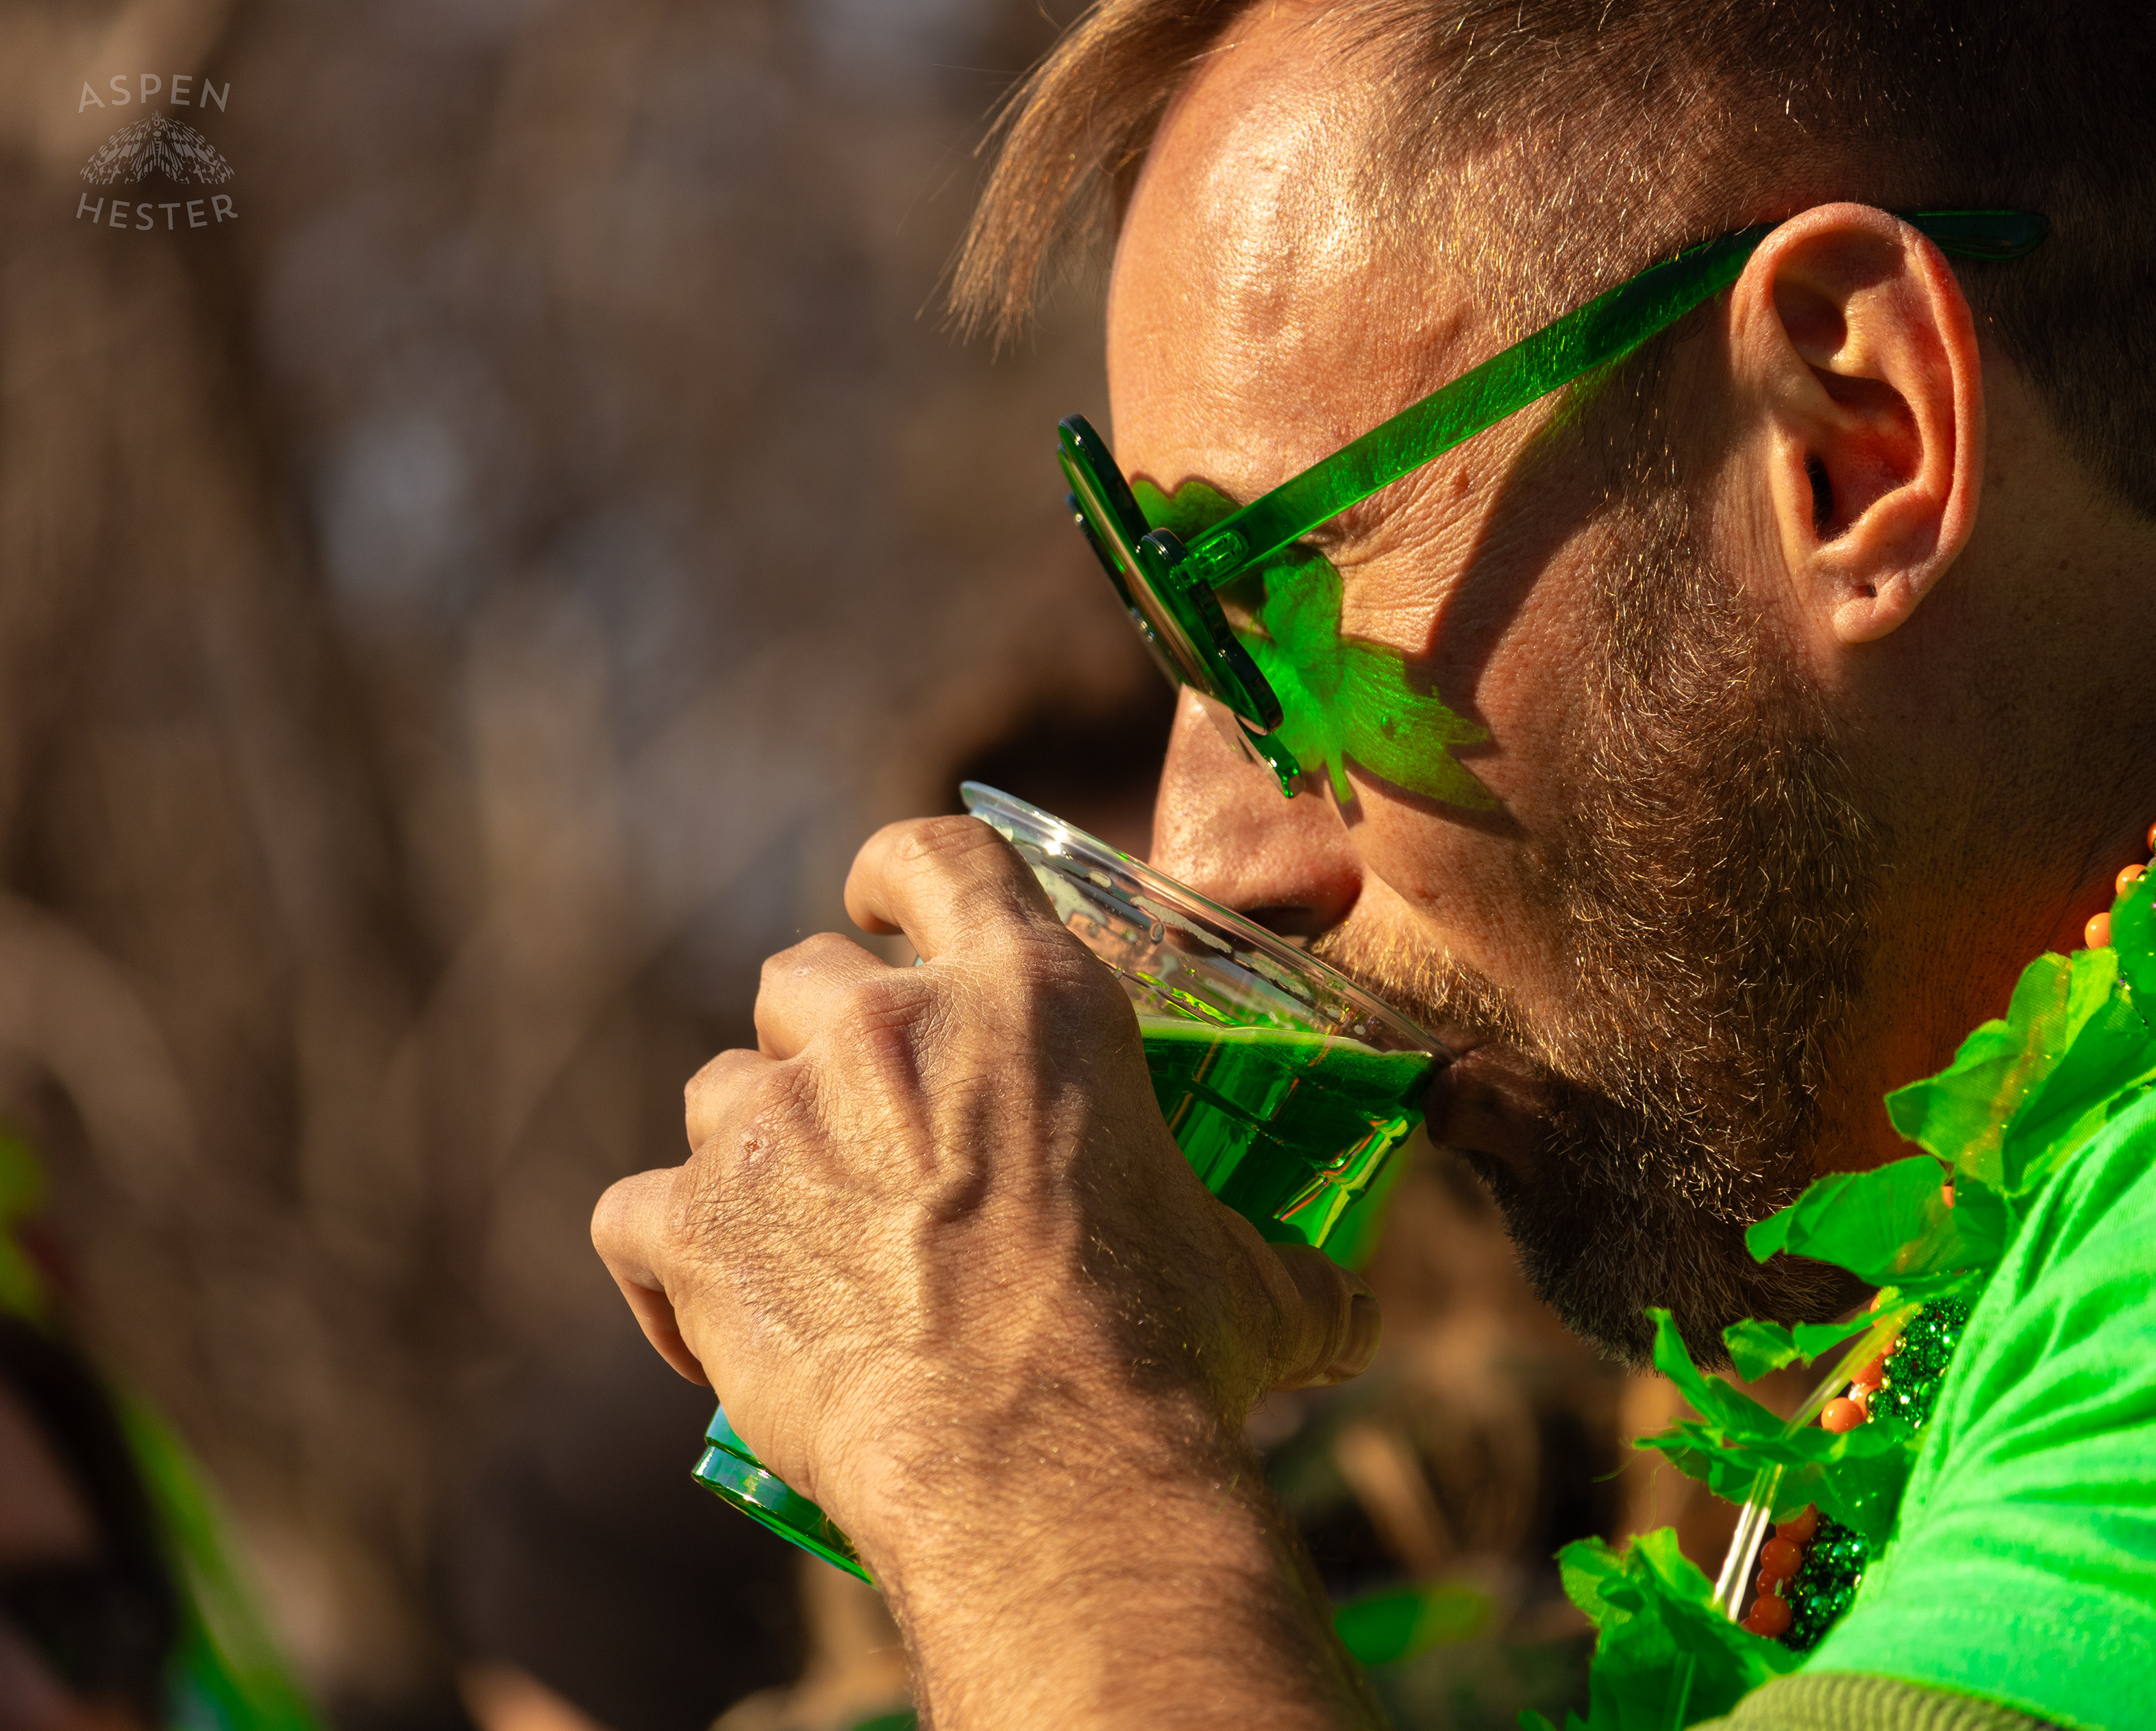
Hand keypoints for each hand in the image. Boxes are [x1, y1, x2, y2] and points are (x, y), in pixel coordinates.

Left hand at [591, 815, 1383, 1726]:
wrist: (1039, 1469)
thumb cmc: (1165, 1362)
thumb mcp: (1263, 1291)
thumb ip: (1287, 1269)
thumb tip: (1351, 1313)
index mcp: (1032, 999)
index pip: (935, 855)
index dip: (896, 875)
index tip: (880, 906)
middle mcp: (887, 1029)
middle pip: (804, 977)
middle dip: (820, 1039)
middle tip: (860, 1125)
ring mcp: (777, 1121)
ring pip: (720, 1088)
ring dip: (752, 1146)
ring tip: (800, 1235)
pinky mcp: (697, 1226)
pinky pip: (636, 1217)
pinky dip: (665, 1266)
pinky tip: (707, 1333)